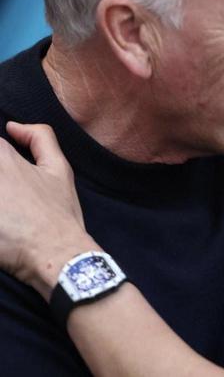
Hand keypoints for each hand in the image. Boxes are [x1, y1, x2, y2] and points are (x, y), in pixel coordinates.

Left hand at [0, 122, 97, 299]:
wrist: (55, 254)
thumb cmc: (59, 213)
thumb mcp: (60, 168)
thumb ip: (40, 137)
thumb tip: (13, 126)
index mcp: (2, 157)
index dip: (1, 164)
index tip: (10, 185)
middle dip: (0, 186)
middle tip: (9, 200)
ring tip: (5, 210)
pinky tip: (1, 225)